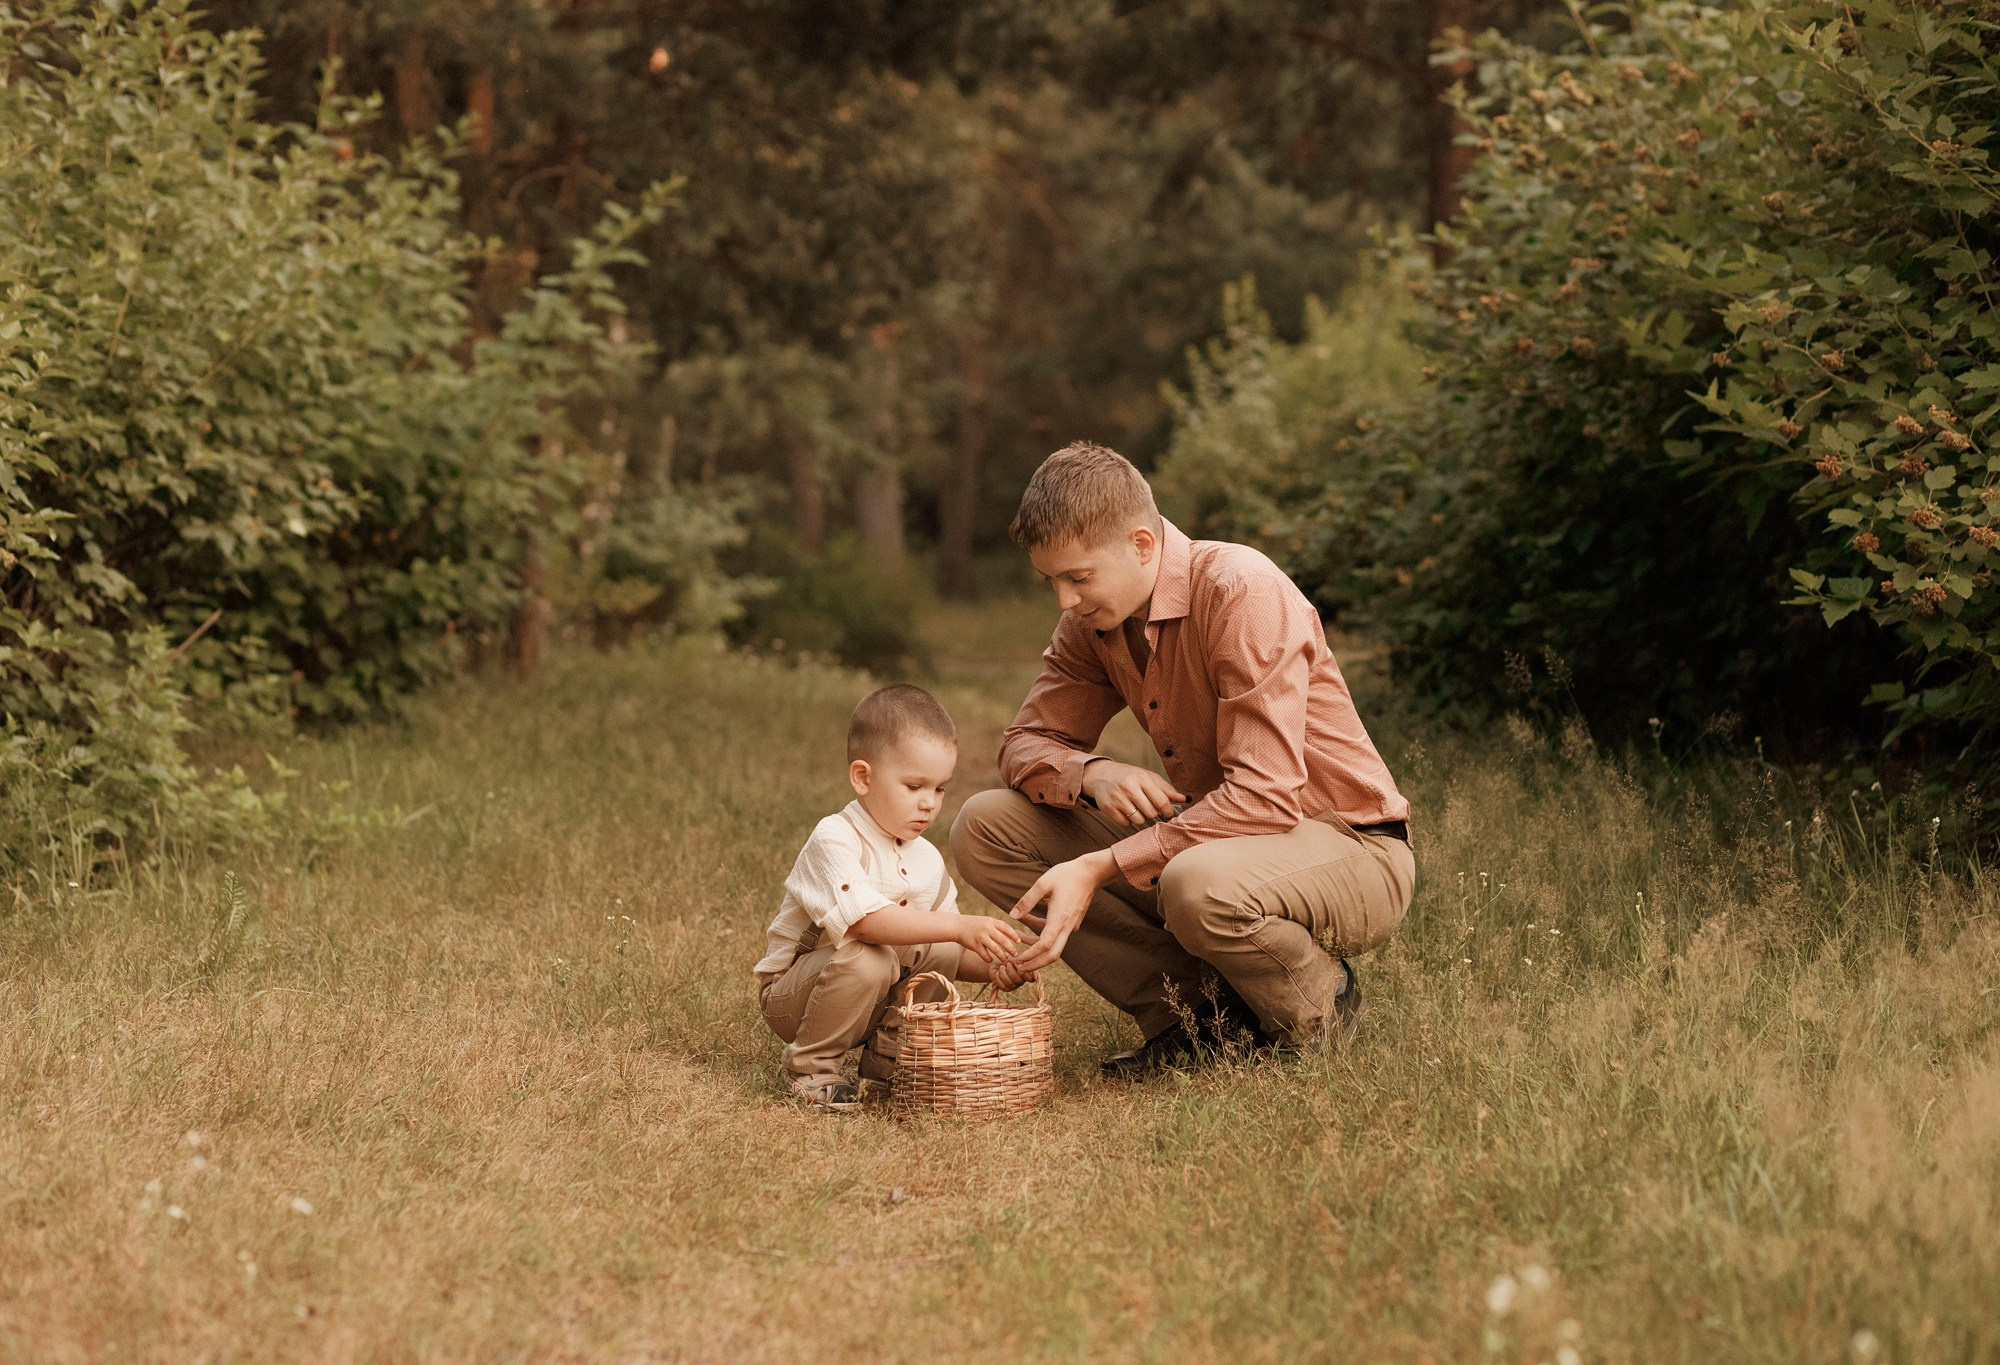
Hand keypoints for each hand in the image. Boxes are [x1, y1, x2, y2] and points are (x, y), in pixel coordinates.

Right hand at [957, 914, 1029, 966]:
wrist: (956, 925)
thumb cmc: (973, 924)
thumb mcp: (986, 921)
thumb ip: (997, 926)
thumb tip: (1012, 934)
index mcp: (991, 921)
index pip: (1006, 928)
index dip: (1014, 935)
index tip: (1019, 942)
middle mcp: (987, 929)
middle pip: (1003, 940)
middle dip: (1011, 948)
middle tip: (1015, 955)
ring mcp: (981, 937)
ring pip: (996, 949)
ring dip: (1002, 956)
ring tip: (1005, 960)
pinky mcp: (975, 945)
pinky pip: (985, 955)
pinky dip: (988, 959)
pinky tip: (990, 960)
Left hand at [988, 957, 1036, 991]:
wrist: (995, 963)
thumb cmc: (1006, 958)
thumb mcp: (1011, 957)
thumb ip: (1017, 961)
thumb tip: (1019, 964)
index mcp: (1027, 972)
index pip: (1031, 977)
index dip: (1024, 973)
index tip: (1018, 965)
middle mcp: (1022, 980)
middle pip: (1019, 980)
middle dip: (1011, 971)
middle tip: (1007, 964)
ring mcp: (1015, 985)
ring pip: (1010, 983)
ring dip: (1003, 974)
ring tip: (1001, 967)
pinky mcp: (1006, 988)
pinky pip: (1003, 987)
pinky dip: (998, 979)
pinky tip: (997, 973)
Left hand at [1010, 850, 1116, 973]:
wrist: (1091, 872)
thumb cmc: (1067, 875)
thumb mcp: (1043, 884)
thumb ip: (1027, 901)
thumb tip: (1012, 916)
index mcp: (1059, 918)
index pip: (1045, 946)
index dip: (1031, 956)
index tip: (1017, 961)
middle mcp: (1067, 926)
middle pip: (1053, 955)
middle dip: (1035, 964)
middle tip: (1019, 967)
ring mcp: (1070, 925)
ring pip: (1054, 946)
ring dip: (1036, 946)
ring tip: (1018, 939)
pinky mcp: (1071, 921)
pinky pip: (1055, 933)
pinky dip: (1041, 931)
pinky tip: (1027, 919)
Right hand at [1082, 759, 1186, 827]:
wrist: (1100, 775)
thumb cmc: (1128, 776)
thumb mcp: (1147, 777)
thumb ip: (1166, 789)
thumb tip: (1183, 799)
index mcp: (1141, 778)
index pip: (1161, 801)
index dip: (1168, 811)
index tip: (1168, 814)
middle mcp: (1129, 788)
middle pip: (1151, 813)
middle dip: (1153, 814)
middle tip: (1149, 808)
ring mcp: (1117, 799)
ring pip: (1139, 820)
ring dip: (1141, 818)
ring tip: (1137, 808)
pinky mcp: (1108, 808)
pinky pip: (1126, 823)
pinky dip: (1128, 820)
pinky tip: (1126, 811)